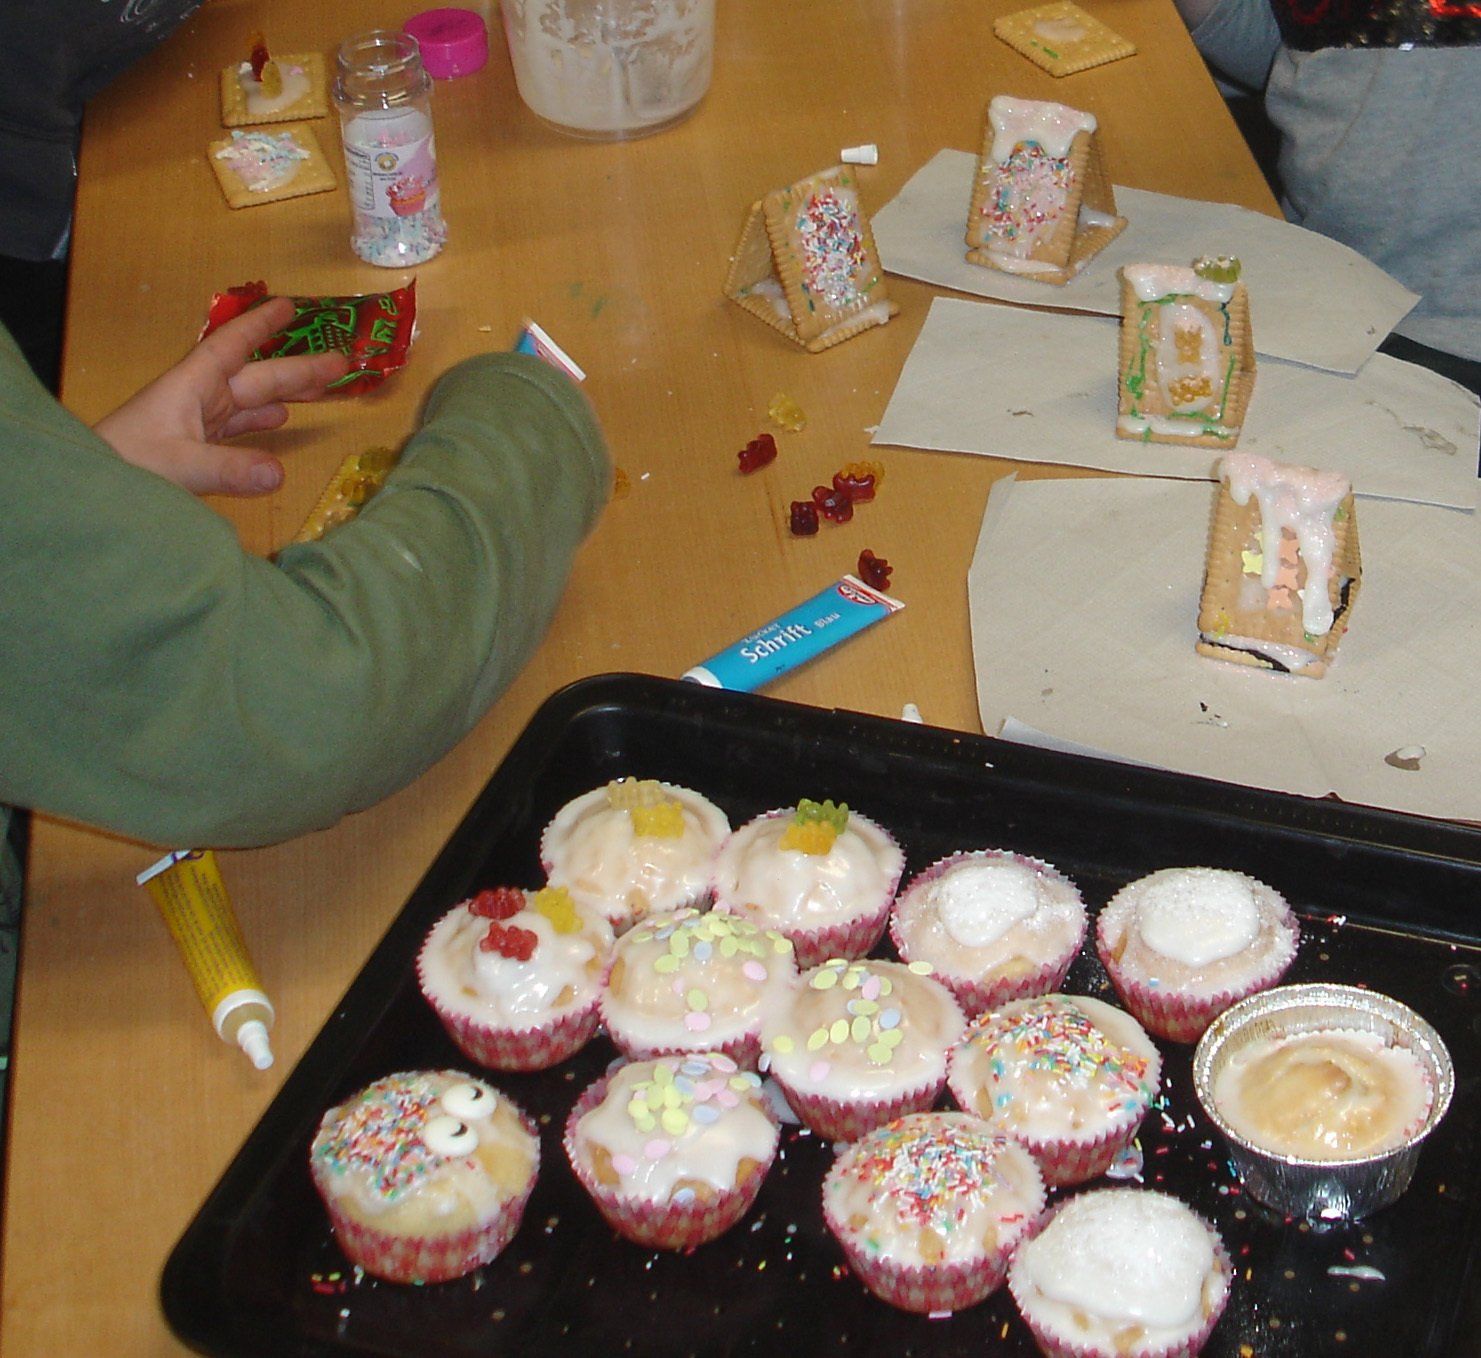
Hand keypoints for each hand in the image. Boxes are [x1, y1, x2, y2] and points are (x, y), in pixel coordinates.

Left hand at [93, 296, 350, 496]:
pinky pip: (237, 429)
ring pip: (250, 402)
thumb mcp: (178, 465)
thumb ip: (228, 470)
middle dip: (296, 369)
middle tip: (341, 361)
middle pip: (255, 378)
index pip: (232, 346)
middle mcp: (199, 399)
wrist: (89, 490)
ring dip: (285, 394)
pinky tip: (279, 421)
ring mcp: (197, 423)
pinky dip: (261, 423)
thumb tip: (280, 473)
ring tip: (322, 390)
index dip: (261, 326)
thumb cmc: (125, 464)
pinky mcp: (195, 448)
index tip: (290, 306)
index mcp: (193, 386)